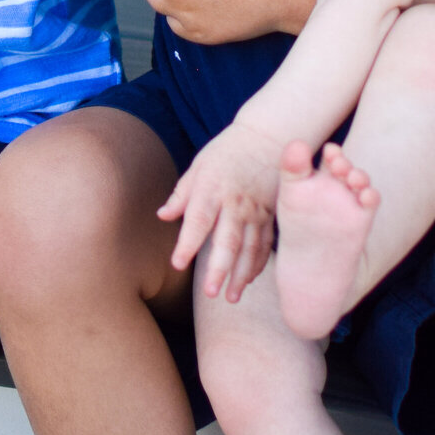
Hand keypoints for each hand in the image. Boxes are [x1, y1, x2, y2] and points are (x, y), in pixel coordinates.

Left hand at [158, 120, 282, 298]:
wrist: (267, 136)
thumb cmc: (227, 151)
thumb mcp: (200, 165)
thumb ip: (182, 194)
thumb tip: (162, 216)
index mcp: (213, 189)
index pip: (199, 220)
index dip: (188, 243)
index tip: (178, 263)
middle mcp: (236, 203)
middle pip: (228, 240)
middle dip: (220, 268)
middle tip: (210, 293)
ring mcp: (257, 211)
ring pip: (250, 248)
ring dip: (241, 275)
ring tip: (231, 298)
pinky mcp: (271, 215)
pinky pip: (265, 244)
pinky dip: (258, 264)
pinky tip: (249, 280)